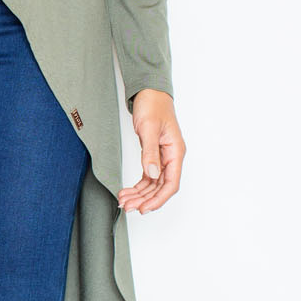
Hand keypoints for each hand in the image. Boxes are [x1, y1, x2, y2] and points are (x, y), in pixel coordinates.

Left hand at [117, 88, 184, 213]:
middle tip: (128, 207)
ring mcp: (163, 158)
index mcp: (176, 152)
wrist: (149, 93)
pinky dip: (138, 186)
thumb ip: (150, 152)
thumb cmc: (153, 106)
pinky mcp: (154, 156)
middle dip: (145, 199)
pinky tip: (127, 191)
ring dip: (140, 195)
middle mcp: (171, 157)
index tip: (144, 208)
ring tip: (124, 201)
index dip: (158, 199)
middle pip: (161, 187)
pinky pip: (148, 176)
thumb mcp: (149, 128)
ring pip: (153, 184)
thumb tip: (152, 173)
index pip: (171, 183)